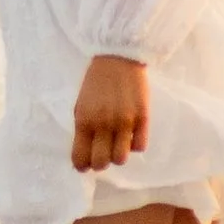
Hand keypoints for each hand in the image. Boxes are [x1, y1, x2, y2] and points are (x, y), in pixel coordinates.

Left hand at [71, 54, 148, 173]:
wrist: (118, 57)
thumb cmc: (96, 82)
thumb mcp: (81, 105)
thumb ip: (83, 129)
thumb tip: (84, 153)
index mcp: (84, 121)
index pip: (80, 158)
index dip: (82, 166)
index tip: (85, 165)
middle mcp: (104, 125)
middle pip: (101, 163)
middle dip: (100, 163)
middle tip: (102, 155)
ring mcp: (125, 122)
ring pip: (121, 158)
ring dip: (118, 155)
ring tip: (118, 144)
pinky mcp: (143, 117)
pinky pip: (140, 146)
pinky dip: (135, 144)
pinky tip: (132, 134)